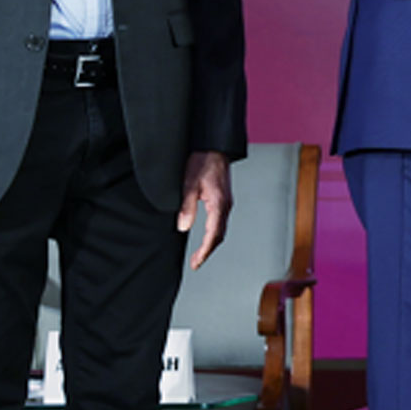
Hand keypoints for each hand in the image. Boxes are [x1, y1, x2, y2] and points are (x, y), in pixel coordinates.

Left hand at [179, 151, 233, 269]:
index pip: (213, 234)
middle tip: (196, 262)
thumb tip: (184, 227)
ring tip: (200, 253)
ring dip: (211, 243)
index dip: (205, 251)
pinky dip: (214, 232)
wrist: (214, 146)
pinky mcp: (223, 198)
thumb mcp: (189, 184)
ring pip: (221, 229)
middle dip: (208, 251)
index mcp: (219, 204)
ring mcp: (226, 202)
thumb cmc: (202, 161)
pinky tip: (206, 234)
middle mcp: (226, 205)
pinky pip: (220, 221)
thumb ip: (187, 206)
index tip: (196, 263)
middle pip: (219, 235)